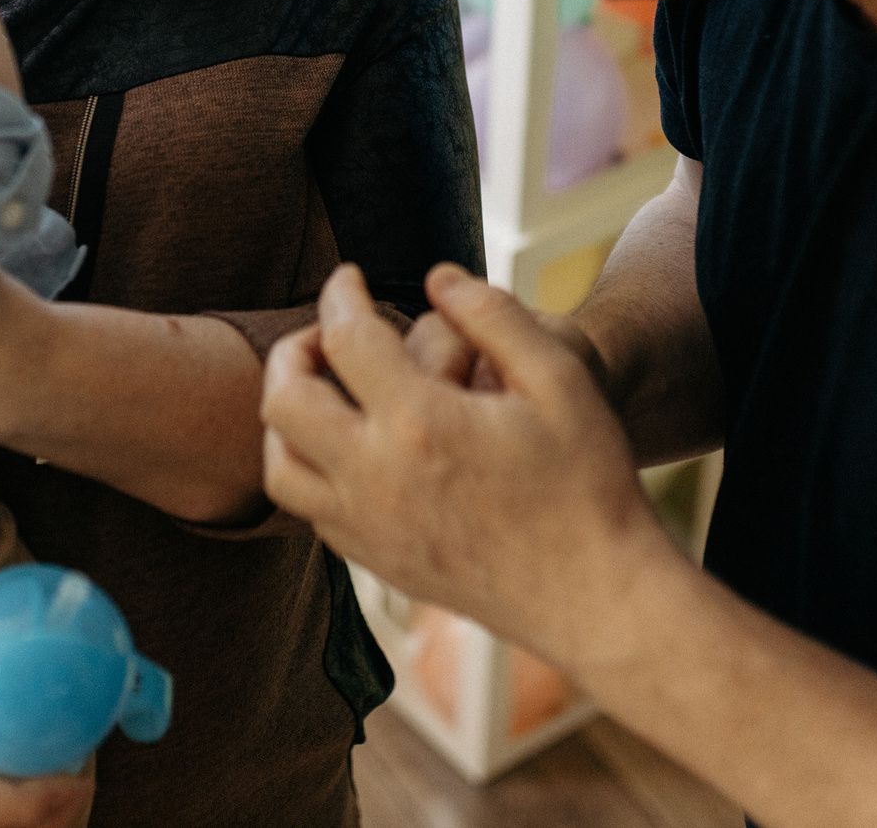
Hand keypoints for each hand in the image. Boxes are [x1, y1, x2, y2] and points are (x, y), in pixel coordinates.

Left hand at [262, 264, 676, 669]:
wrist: (596, 598)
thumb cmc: (588, 483)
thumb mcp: (560, 378)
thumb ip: (494, 315)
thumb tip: (438, 278)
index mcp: (421, 423)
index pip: (345, 338)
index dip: (342, 293)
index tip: (351, 278)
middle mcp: (376, 479)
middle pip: (284, 400)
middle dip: (295, 349)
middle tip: (329, 331)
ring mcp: (369, 529)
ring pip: (280, 464)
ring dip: (288, 415)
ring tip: (325, 389)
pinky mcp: (376, 564)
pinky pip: (310, 509)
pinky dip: (311, 466)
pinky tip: (352, 446)